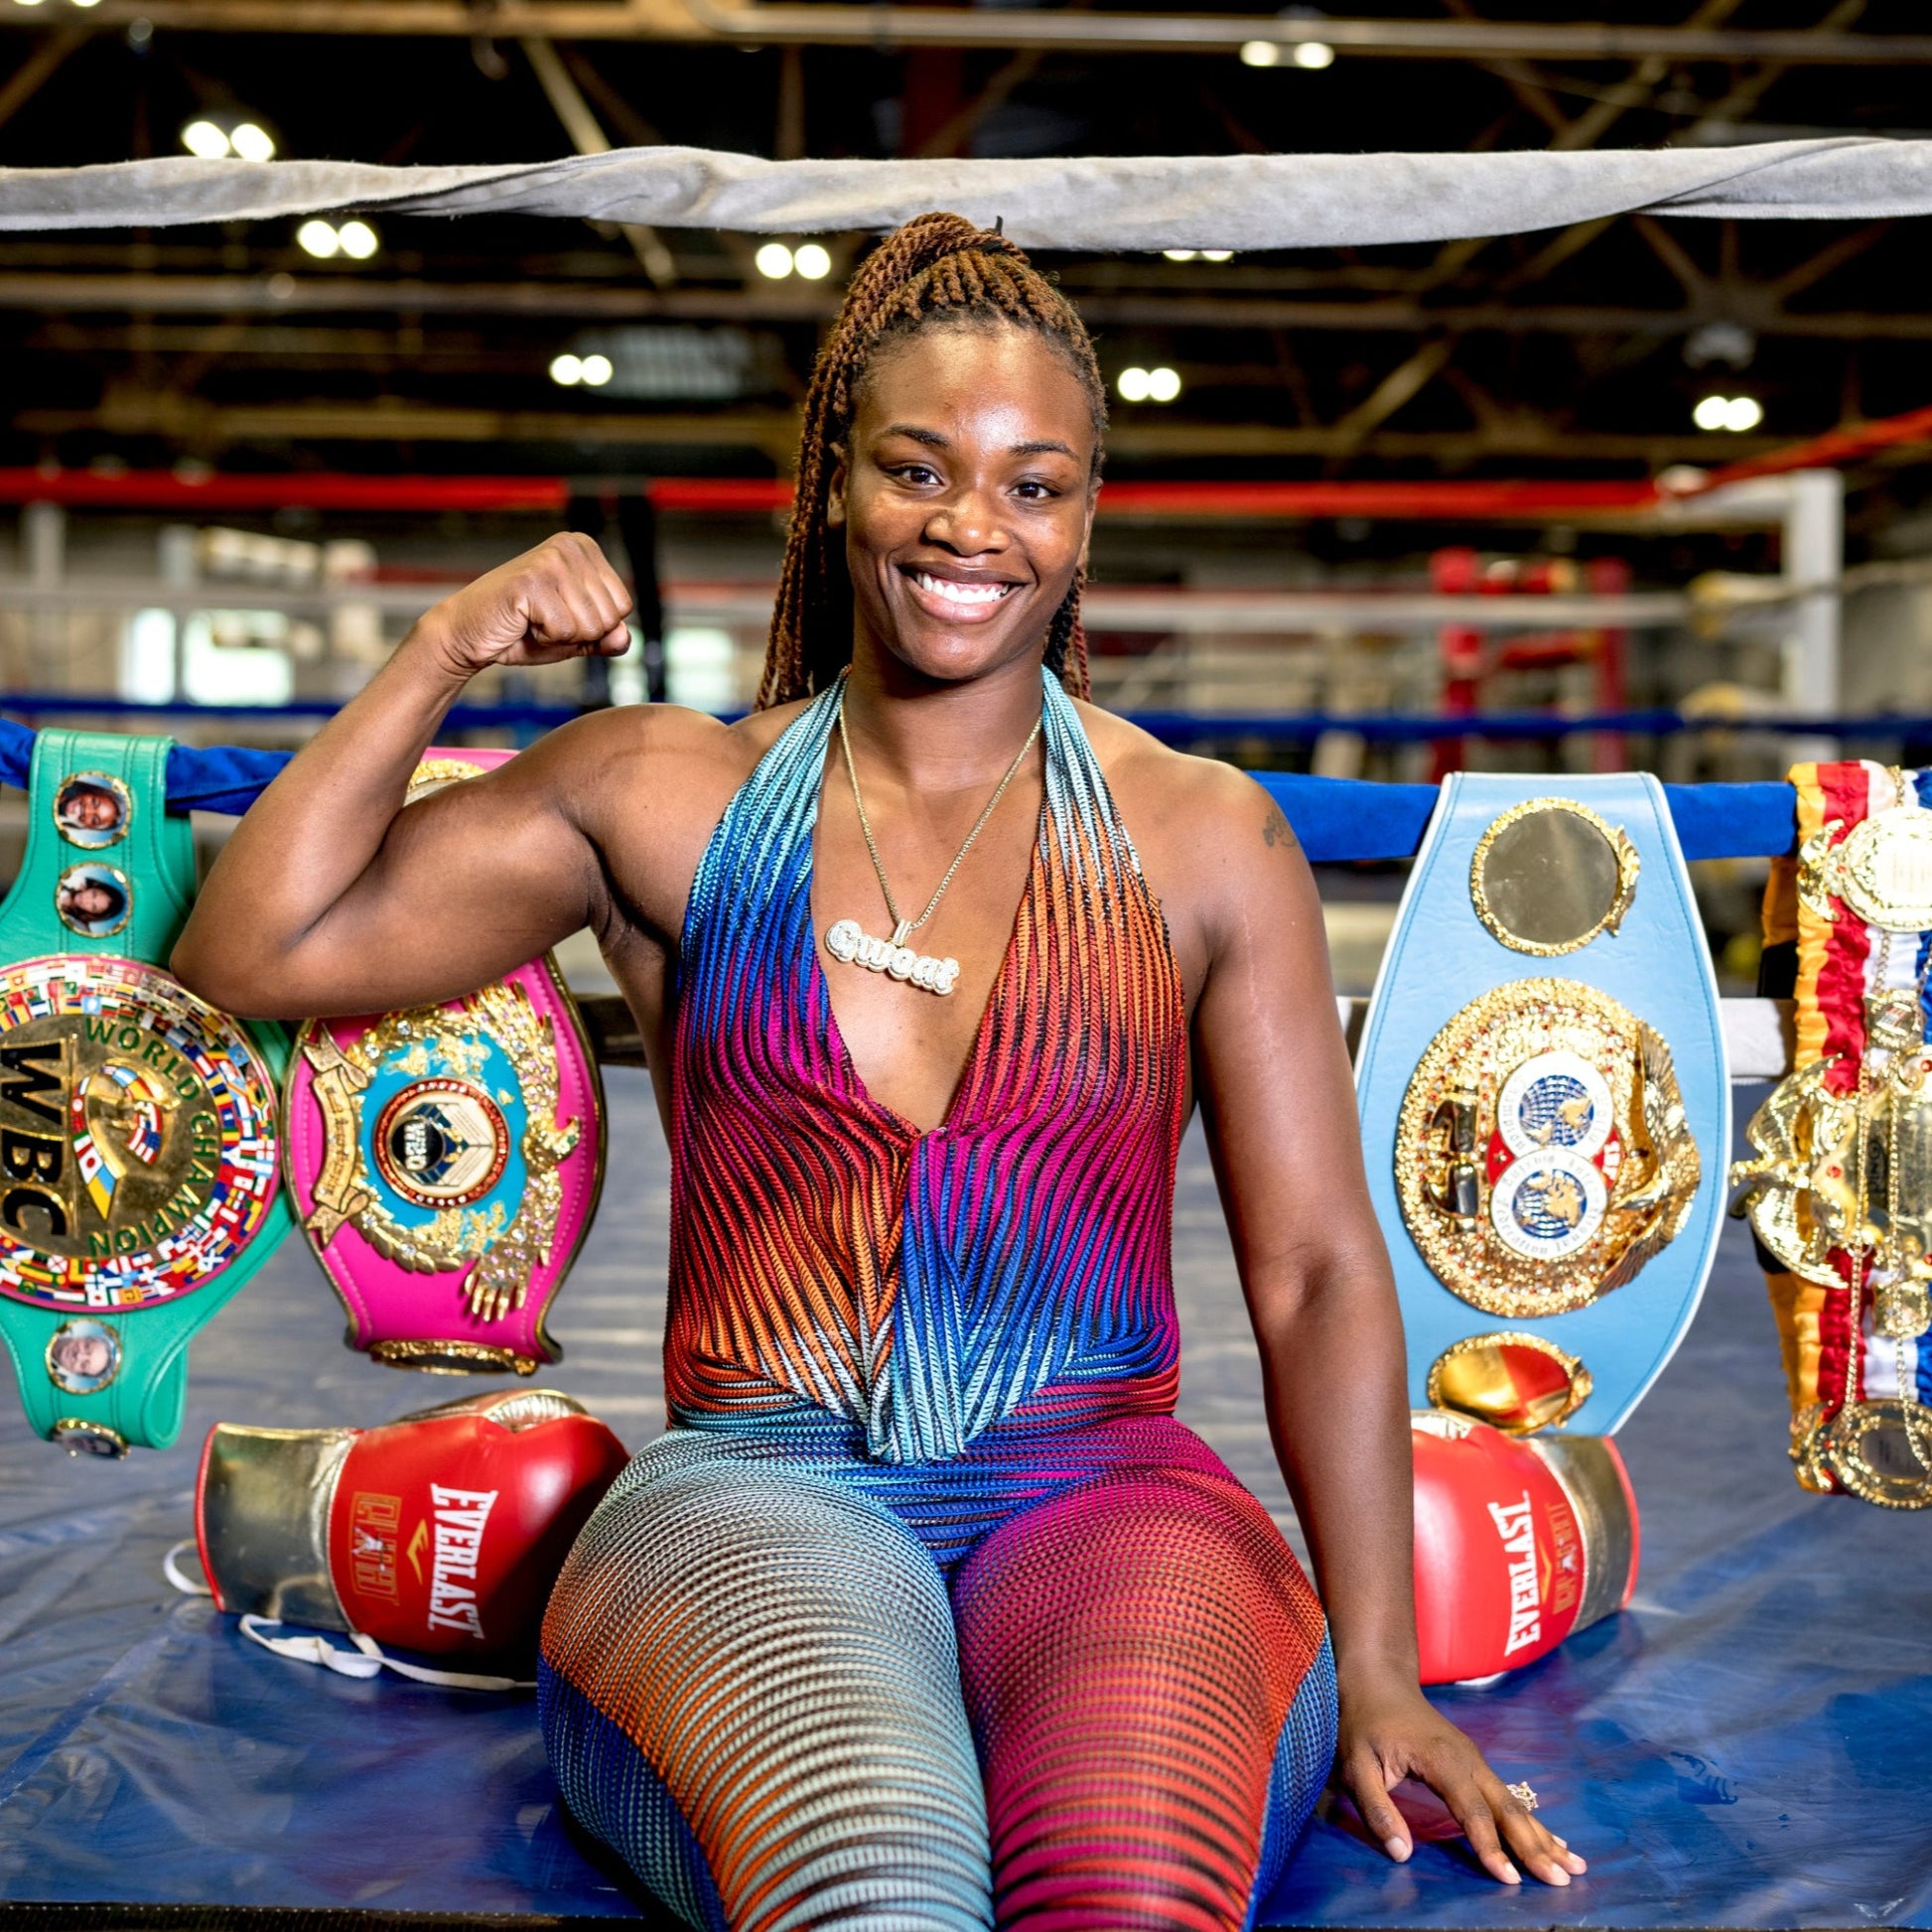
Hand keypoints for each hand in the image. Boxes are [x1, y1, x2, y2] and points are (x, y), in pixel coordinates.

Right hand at [415, 532, 633, 678]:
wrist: (468, 633)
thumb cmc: (521, 630)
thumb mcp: (574, 635)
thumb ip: (605, 637)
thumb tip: (625, 637)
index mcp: (584, 549)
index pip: (623, 606)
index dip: (594, 627)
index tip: (560, 616)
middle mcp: (570, 546)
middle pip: (610, 617)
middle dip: (578, 633)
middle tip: (543, 621)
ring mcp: (551, 560)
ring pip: (590, 626)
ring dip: (561, 636)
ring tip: (532, 620)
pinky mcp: (532, 581)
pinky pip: (565, 631)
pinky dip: (544, 638)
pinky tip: (523, 621)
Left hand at [1336, 1675, 1584, 1886]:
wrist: (1379, 1680)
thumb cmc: (1365, 1724)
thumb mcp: (1356, 1766)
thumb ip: (1377, 1810)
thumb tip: (1401, 1855)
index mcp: (1442, 1760)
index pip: (1472, 1811)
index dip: (1490, 1847)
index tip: (1510, 1880)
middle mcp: (1468, 1759)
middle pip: (1507, 1809)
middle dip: (1534, 1847)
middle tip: (1561, 1882)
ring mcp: (1476, 1760)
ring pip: (1515, 1803)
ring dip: (1543, 1836)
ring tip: (1574, 1867)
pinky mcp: (1476, 1763)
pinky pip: (1508, 1797)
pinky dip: (1533, 1822)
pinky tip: (1553, 1842)